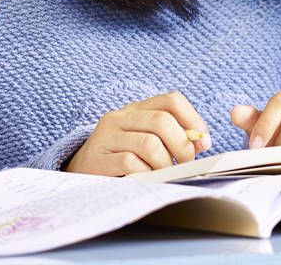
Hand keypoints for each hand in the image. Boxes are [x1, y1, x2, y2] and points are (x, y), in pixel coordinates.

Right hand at [64, 91, 211, 175]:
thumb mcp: (146, 143)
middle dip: (182, 145)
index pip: (172, 100)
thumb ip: (172, 137)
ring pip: (149, 143)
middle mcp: (120, 117)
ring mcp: (106, 136)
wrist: (77, 175)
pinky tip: (146, 179)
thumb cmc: (120, 160)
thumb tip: (200, 141)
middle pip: (163, 121)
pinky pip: (131, 163)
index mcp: (137, 109)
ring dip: (165, 163)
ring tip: (165, 174)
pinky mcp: (97, 158)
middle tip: (185, 163)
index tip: (203, 142)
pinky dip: (146, 174)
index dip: (193, 120)